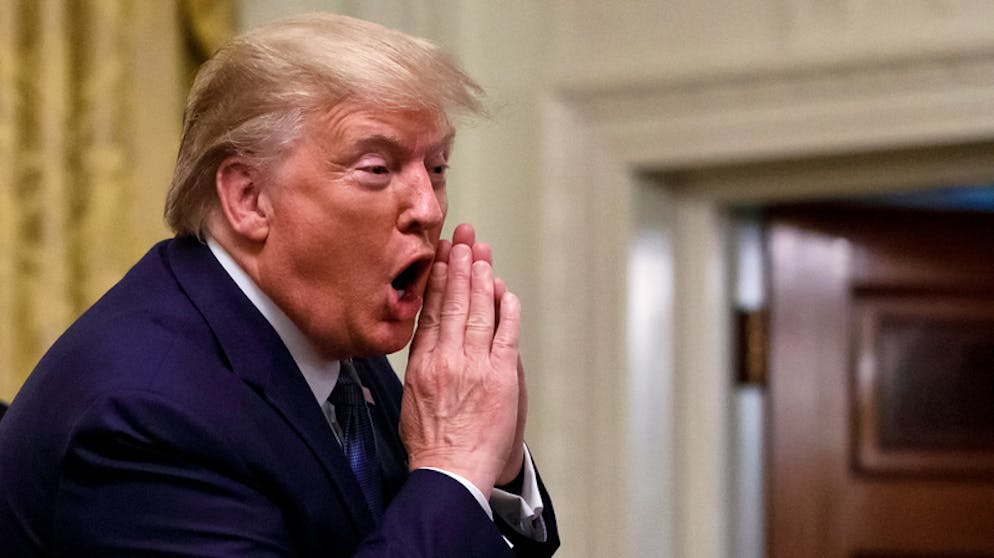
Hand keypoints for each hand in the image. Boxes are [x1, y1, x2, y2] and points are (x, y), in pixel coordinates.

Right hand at [400, 224, 521, 496]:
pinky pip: (505, 334)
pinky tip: (504, 291)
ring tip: (481, 252)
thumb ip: (421, 367)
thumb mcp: (411, 400)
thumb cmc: (431, 445)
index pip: (429, 311)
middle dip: (459, 265)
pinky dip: (506, 310)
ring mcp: (474, 365)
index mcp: (422, 363)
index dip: (436, 280)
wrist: (450, 472)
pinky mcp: (500, 376)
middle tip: (463, 238)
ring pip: (477, 311)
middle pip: (453, 302)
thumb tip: (427, 342)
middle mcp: (446, 358)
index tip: (440, 256)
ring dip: (480, 278)